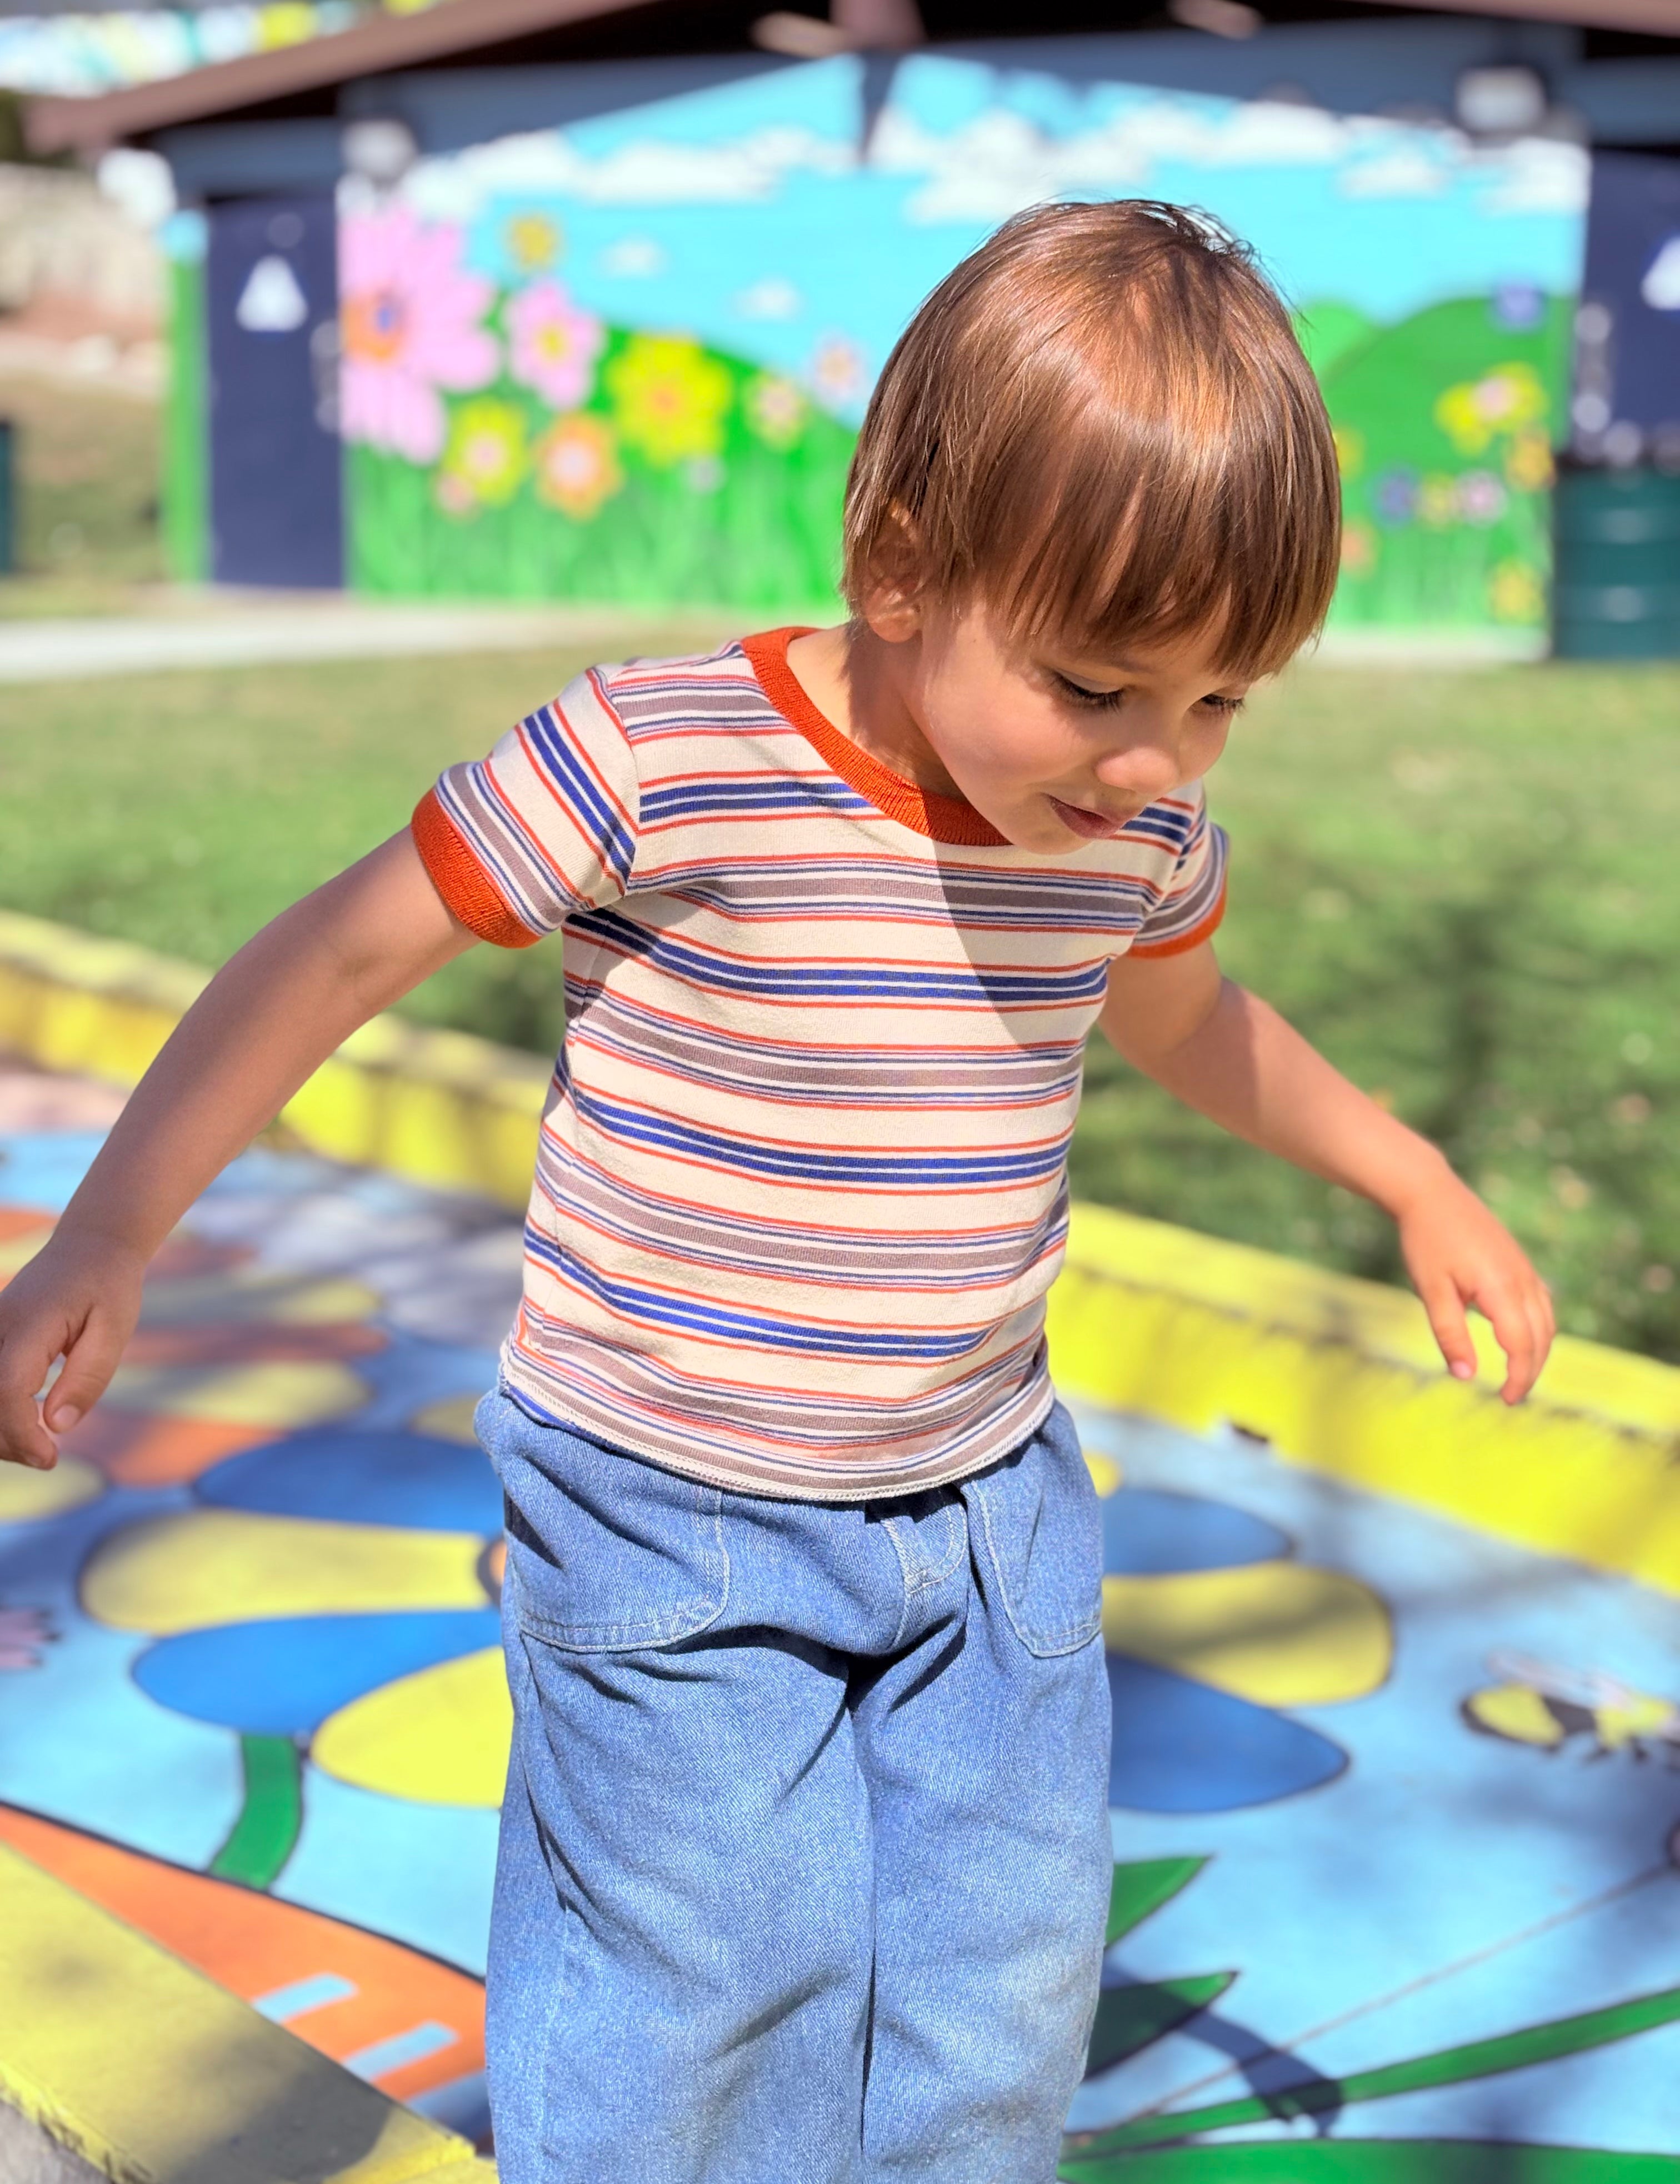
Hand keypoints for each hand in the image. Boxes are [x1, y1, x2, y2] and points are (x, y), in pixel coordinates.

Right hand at [0, 1228, 145, 1468]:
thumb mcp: (113, 1330)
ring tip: (36, 1446)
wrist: (89, 1247)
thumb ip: (86, 1378)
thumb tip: (56, 1426)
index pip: (7, 1389)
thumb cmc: (107, 1287)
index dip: (20, 1432)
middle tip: (46, 1457)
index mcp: (30, 1323)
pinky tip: (22, 1427)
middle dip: (6, 1441)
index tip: (49, 1457)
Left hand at [1395, 1170, 1553, 1403]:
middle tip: (1511, 1397)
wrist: (1430, 1193)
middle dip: (1531, 1371)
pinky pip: (1541, 1303)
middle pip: (1542, 1337)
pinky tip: (1521, 1340)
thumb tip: (1465, 1376)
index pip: (1522, 1345)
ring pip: (1547, 1321)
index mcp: (1501, 1287)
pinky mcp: (1520, 1262)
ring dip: (1538, 1351)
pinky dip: (1538, 1328)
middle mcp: (1522, 1278)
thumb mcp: (1431, 1291)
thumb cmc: (1426, 1241)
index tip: (1506, 1400)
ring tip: (1518, 1375)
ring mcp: (1525, 1268)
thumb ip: (1449, 1333)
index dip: (1518, 1377)